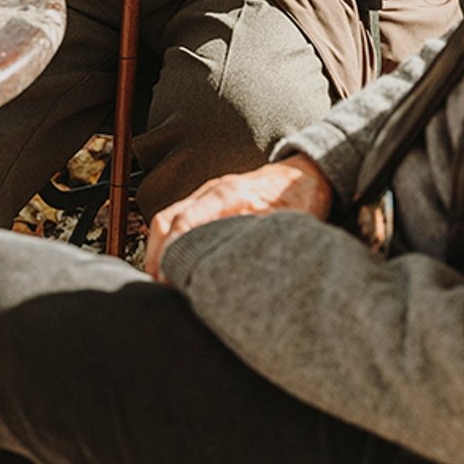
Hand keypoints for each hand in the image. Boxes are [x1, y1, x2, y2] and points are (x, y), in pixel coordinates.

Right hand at [145, 155, 332, 280]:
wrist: (308, 175)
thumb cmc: (299, 197)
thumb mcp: (285, 221)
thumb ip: (259, 238)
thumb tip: (233, 267)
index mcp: (227, 194)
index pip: (185, 220)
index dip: (170, 251)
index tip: (164, 278)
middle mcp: (211, 193)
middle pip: (166, 219)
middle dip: (155, 254)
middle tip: (157, 288)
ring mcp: (208, 197)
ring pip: (170, 220)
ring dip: (160, 250)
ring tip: (161, 283)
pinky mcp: (211, 205)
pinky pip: (181, 221)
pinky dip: (171, 243)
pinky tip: (176, 267)